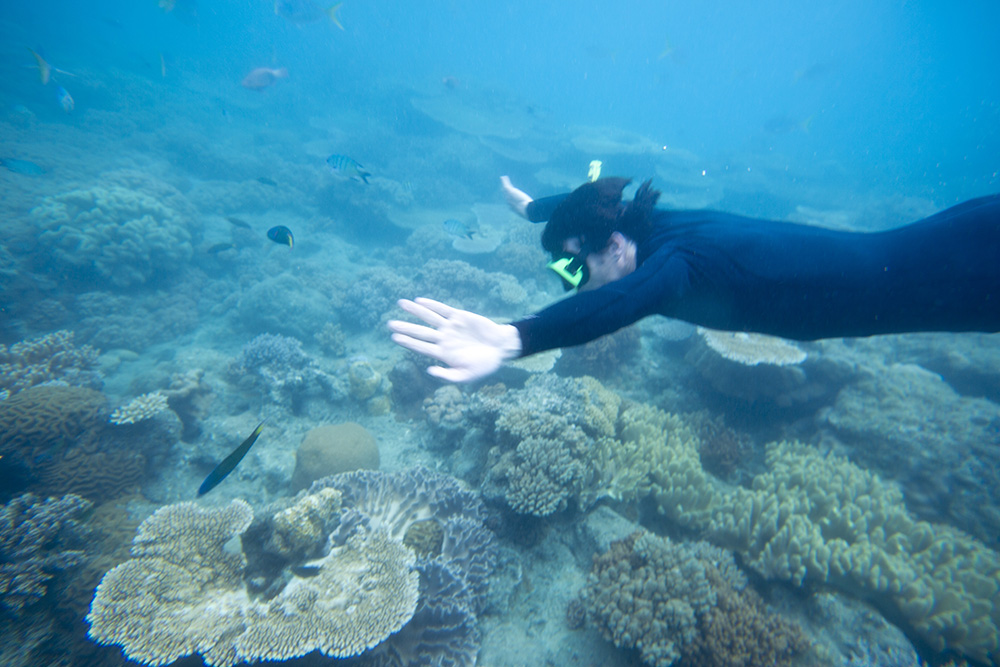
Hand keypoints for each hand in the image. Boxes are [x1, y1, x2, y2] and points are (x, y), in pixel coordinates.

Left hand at [388, 298, 521, 381]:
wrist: (501, 349)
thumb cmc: (484, 366)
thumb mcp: (466, 376)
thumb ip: (448, 376)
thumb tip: (429, 371)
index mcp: (443, 354)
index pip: (421, 347)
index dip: (407, 342)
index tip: (394, 338)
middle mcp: (444, 339)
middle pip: (420, 332)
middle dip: (405, 327)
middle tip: (388, 324)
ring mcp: (451, 327)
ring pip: (429, 318)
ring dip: (415, 311)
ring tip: (400, 303)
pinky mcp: (460, 317)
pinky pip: (443, 309)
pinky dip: (432, 305)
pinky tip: (421, 301)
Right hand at [500, 175, 532, 219]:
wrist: (525, 210)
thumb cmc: (527, 211)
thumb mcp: (527, 212)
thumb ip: (528, 212)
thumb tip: (534, 216)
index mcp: (512, 207)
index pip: (509, 201)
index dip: (508, 198)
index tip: (508, 196)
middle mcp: (509, 201)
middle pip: (505, 194)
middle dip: (504, 190)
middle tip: (503, 187)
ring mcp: (509, 196)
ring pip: (505, 189)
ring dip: (504, 183)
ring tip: (503, 179)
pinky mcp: (510, 191)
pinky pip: (506, 184)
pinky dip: (504, 181)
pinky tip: (504, 177)